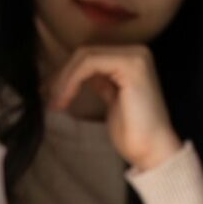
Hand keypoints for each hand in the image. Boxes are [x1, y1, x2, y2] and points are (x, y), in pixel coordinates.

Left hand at [46, 41, 181, 172]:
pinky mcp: (130, 66)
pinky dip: (72, 80)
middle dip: (62, 75)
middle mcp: (136, 52)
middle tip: (49, 99)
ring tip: (56, 102)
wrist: (152, 151)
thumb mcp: (113, 100)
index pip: (90, 56)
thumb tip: (76, 73)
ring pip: (85, 56)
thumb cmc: (133, 133)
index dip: (66, 74)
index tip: (51, 95)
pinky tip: (65, 99)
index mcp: (133, 59)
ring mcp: (135, 57)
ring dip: (64, 79)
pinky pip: (89, 63)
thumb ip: (101, 82)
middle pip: (85, 53)